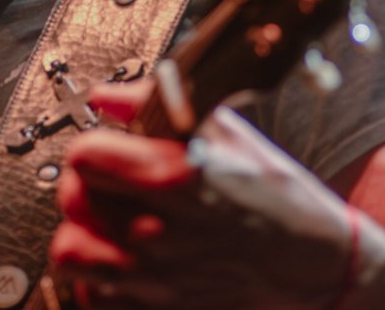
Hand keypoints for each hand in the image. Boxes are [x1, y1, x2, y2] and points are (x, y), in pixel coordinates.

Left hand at [49, 83, 357, 309]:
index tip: (107, 145)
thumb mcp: (227, 132)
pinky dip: (98, 279)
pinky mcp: (158, 308)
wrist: (314, 262)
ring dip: (82, 232)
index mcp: (175, 177)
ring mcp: (156, 277)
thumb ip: (158, 106)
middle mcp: (159, 231)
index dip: (93, 143)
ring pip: (69, 253)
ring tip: (102, 221)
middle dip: (85, 182)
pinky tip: (120, 259)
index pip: (85, 154)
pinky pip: (94, 296)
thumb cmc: (276, 196)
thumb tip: (107, 97)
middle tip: (105, 180)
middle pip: (73, 199)